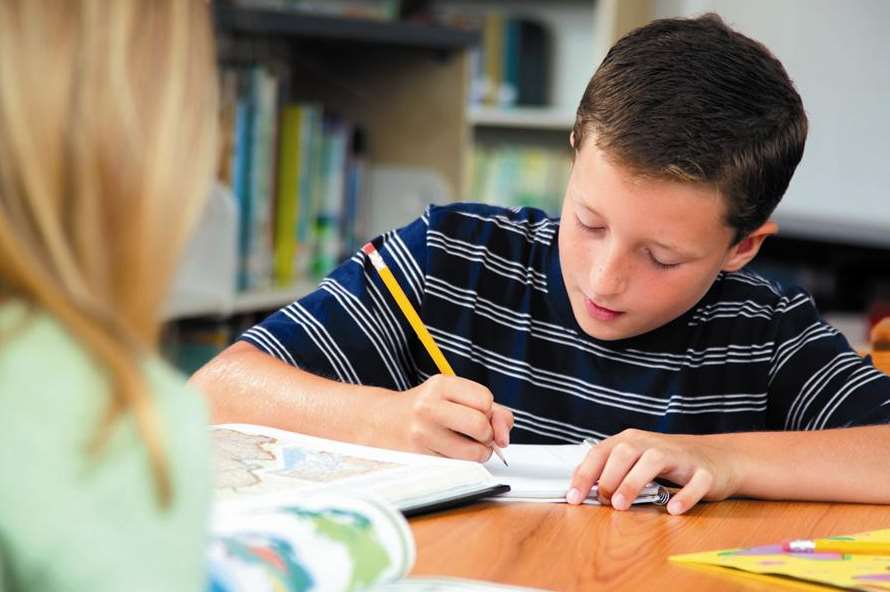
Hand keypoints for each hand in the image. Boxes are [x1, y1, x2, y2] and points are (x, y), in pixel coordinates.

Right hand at [383, 374, 512, 461]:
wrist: (382, 421)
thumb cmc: (425, 408)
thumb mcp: (454, 396)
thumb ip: (490, 409)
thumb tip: (504, 435)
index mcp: (440, 385)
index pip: (485, 399)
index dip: (489, 411)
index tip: (479, 413)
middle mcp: (428, 407)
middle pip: (480, 425)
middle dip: (486, 434)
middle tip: (477, 434)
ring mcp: (421, 434)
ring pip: (472, 452)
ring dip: (478, 453)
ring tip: (465, 446)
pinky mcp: (419, 458)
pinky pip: (458, 467)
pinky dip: (462, 464)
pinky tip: (450, 453)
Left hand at [566, 429, 740, 514]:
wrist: (718, 457)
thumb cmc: (668, 462)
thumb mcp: (636, 461)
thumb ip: (610, 472)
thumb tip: (580, 490)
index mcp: (632, 440)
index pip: (601, 452)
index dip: (585, 474)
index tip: (573, 496)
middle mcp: (653, 444)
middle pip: (624, 452)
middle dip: (609, 477)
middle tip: (603, 502)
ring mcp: (680, 456)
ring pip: (653, 461)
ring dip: (633, 482)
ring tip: (621, 505)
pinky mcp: (705, 472)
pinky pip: (695, 482)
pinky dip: (684, 496)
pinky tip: (673, 509)